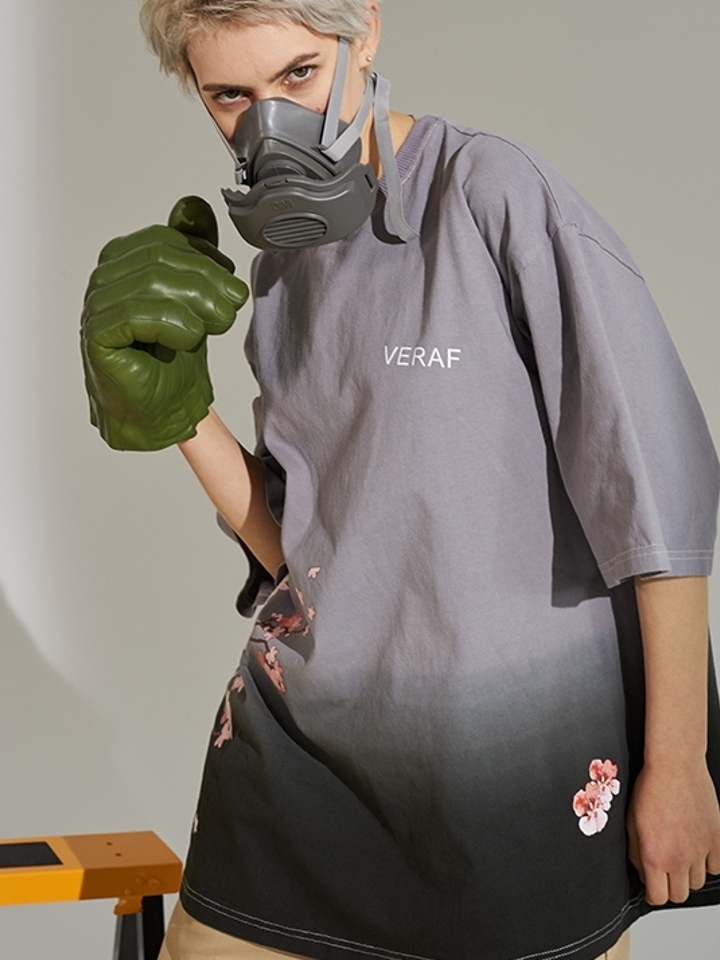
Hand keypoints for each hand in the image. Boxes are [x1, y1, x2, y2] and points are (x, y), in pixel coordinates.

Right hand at [81, 196, 248, 449]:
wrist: (163, 408)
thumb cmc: (172, 357)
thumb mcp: (195, 295)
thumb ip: (194, 251)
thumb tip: (194, 204)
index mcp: (124, 260)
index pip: (167, 240)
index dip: (206, 257)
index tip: (230, 284)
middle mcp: (105, 277)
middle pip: (161, 258)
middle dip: (207, 280)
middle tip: (233, 305)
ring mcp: (96, 305)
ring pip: (152, 282)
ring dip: (198, 302)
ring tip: (220, 324)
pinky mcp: (98, 334)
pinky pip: (138, 313)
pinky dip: (174, 323)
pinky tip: (189, 338)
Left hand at [627, 760, 719, 903]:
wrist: (675, 766)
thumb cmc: (650, 788)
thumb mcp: (631, 823)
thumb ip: (636, 853)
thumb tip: (642, 871)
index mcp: (655, 856)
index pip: (657, 898)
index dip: (652, 893)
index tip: (652, 887)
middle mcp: (680, 858)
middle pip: (679, 896)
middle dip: (670, 886)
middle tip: (665, 870)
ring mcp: (702, 850)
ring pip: (698, 882)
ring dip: (689, 873)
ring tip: (680, 852)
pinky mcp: (718, 839)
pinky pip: (716, 866)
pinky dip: (708, 862)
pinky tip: (697, 848)